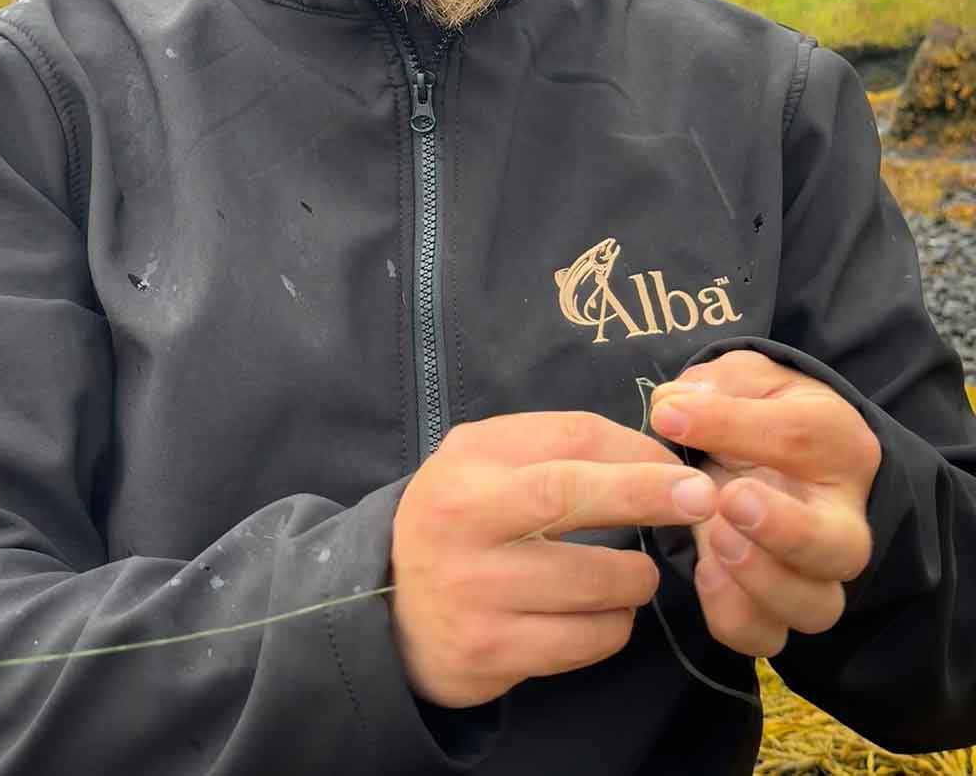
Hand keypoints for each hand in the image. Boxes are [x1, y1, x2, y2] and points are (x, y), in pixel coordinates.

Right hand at [389, 410, 719, 707]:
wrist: (387, 606)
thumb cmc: (461, 521)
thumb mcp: (484, 464)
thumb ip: (554, 448)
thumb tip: (652, 450)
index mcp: (469, 462)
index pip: (568, 438)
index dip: (635, 448)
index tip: (678, 465)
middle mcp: (465, 519)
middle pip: (572, 494)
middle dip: (648, 492)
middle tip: (702, 498)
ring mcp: (475, 589)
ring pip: (593, 580)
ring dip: (636, 576)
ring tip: (635, 573)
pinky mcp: (490, 650)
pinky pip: (586, 640)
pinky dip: (614, 626)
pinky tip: (604, 614)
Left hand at [649, 351, 882, 659]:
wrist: (777, 456)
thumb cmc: (760, 408)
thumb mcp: (748, 377)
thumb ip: (718, 385)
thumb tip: (674, 405)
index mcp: (836, 443)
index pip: (797, 437)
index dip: (728, 425)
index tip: (668, 416)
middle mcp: (841, 515)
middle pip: (840, 546)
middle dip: (786, 531)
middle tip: (729, 501)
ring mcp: (814, 571)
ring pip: (814, 607)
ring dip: (759, 582)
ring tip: (711, 538)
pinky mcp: (778, 605)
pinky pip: (768, 636)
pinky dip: (734, 616)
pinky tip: (702, 572)